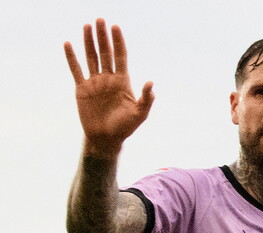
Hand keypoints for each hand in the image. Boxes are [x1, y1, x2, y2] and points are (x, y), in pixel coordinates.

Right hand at [64, 19, 153, 156]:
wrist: (106, 139)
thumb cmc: (125, 127)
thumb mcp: (140, 114)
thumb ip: (146, 99)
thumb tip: (151, 83)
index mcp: (123, 82)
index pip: (120, 56)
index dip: (118, 42)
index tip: (116, 27)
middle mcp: (108, 79)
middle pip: (105, 52)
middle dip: (103, 36)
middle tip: (100, 19)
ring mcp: (95, 82)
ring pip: (91, 57)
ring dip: (89, 41)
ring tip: (87, 26)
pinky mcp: (82, 89)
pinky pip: (76, 69)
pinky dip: (71, 57)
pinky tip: (68, 44)